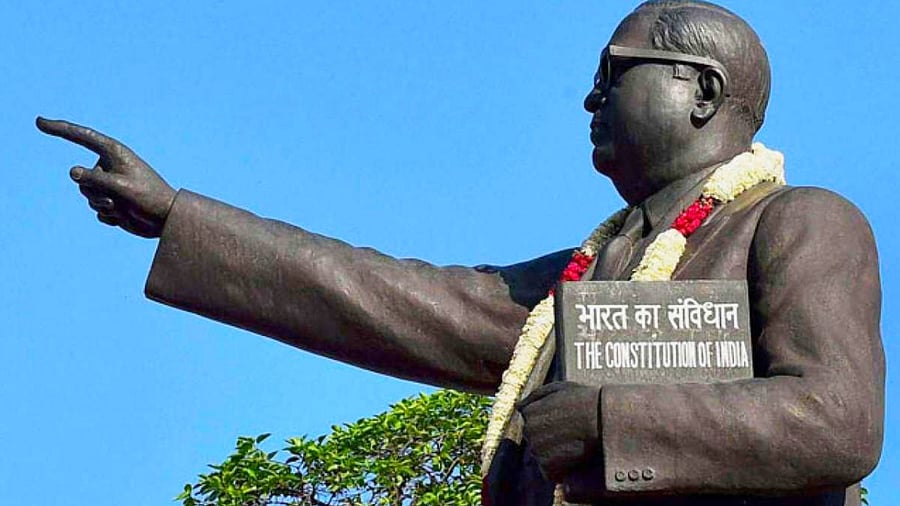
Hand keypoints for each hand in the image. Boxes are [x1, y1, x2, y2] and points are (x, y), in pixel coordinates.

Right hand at [36, 117, 175, 237]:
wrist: (165, 220)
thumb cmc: (149, 198)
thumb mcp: (120, 187)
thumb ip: (95, 179)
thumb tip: (72, 172)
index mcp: (114, 153)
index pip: (82, 136)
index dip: (60, 129)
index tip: (39, 122)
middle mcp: (109, 167)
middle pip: (82, 179)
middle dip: (95, 193)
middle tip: (117, 200)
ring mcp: (110, 184)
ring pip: (87, 195)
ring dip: (102, 205)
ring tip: (123, 207)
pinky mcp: (112, 201)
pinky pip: (96, 209)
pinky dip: (108, 215)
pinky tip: (125, 215)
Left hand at [517, 381, 600, 481]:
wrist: (601, 419)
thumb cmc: (582, 400)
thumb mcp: (557, 388)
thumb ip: (535, 397)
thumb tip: (518, 406)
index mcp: (528, 412)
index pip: (531, 421)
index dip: (549, 422)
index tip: (563, 421)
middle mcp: (528, 431)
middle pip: (535, 439)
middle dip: (549, 438)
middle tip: (570, 434)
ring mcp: (536, 450)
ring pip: (542, 455)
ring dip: (554, 454)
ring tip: (573, 445)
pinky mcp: (547, 467)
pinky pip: (550, 472)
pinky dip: (560, 469)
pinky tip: (573, 458)